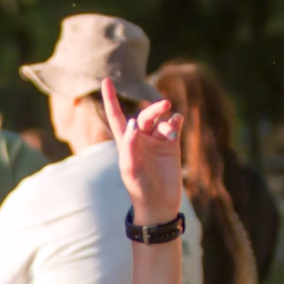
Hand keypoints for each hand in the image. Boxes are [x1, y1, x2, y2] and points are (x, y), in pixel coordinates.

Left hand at [104, 81, 184, 225]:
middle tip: (165, 105)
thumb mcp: (131, 169)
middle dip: (154, 108)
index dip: (111, 99)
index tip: (106, 79)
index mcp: (125, 142)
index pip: (117, 116)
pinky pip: (174, 124)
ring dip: (168, 121)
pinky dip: (176, 121)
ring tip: (172, 133)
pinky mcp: (172, 145)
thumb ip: (130, 146)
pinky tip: (177, 125)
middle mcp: (140, 139)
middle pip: (146, 114)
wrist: (159, 204)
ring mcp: (157, 141)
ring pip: (162, 119)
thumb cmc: (139, 189)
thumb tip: (134, 123)